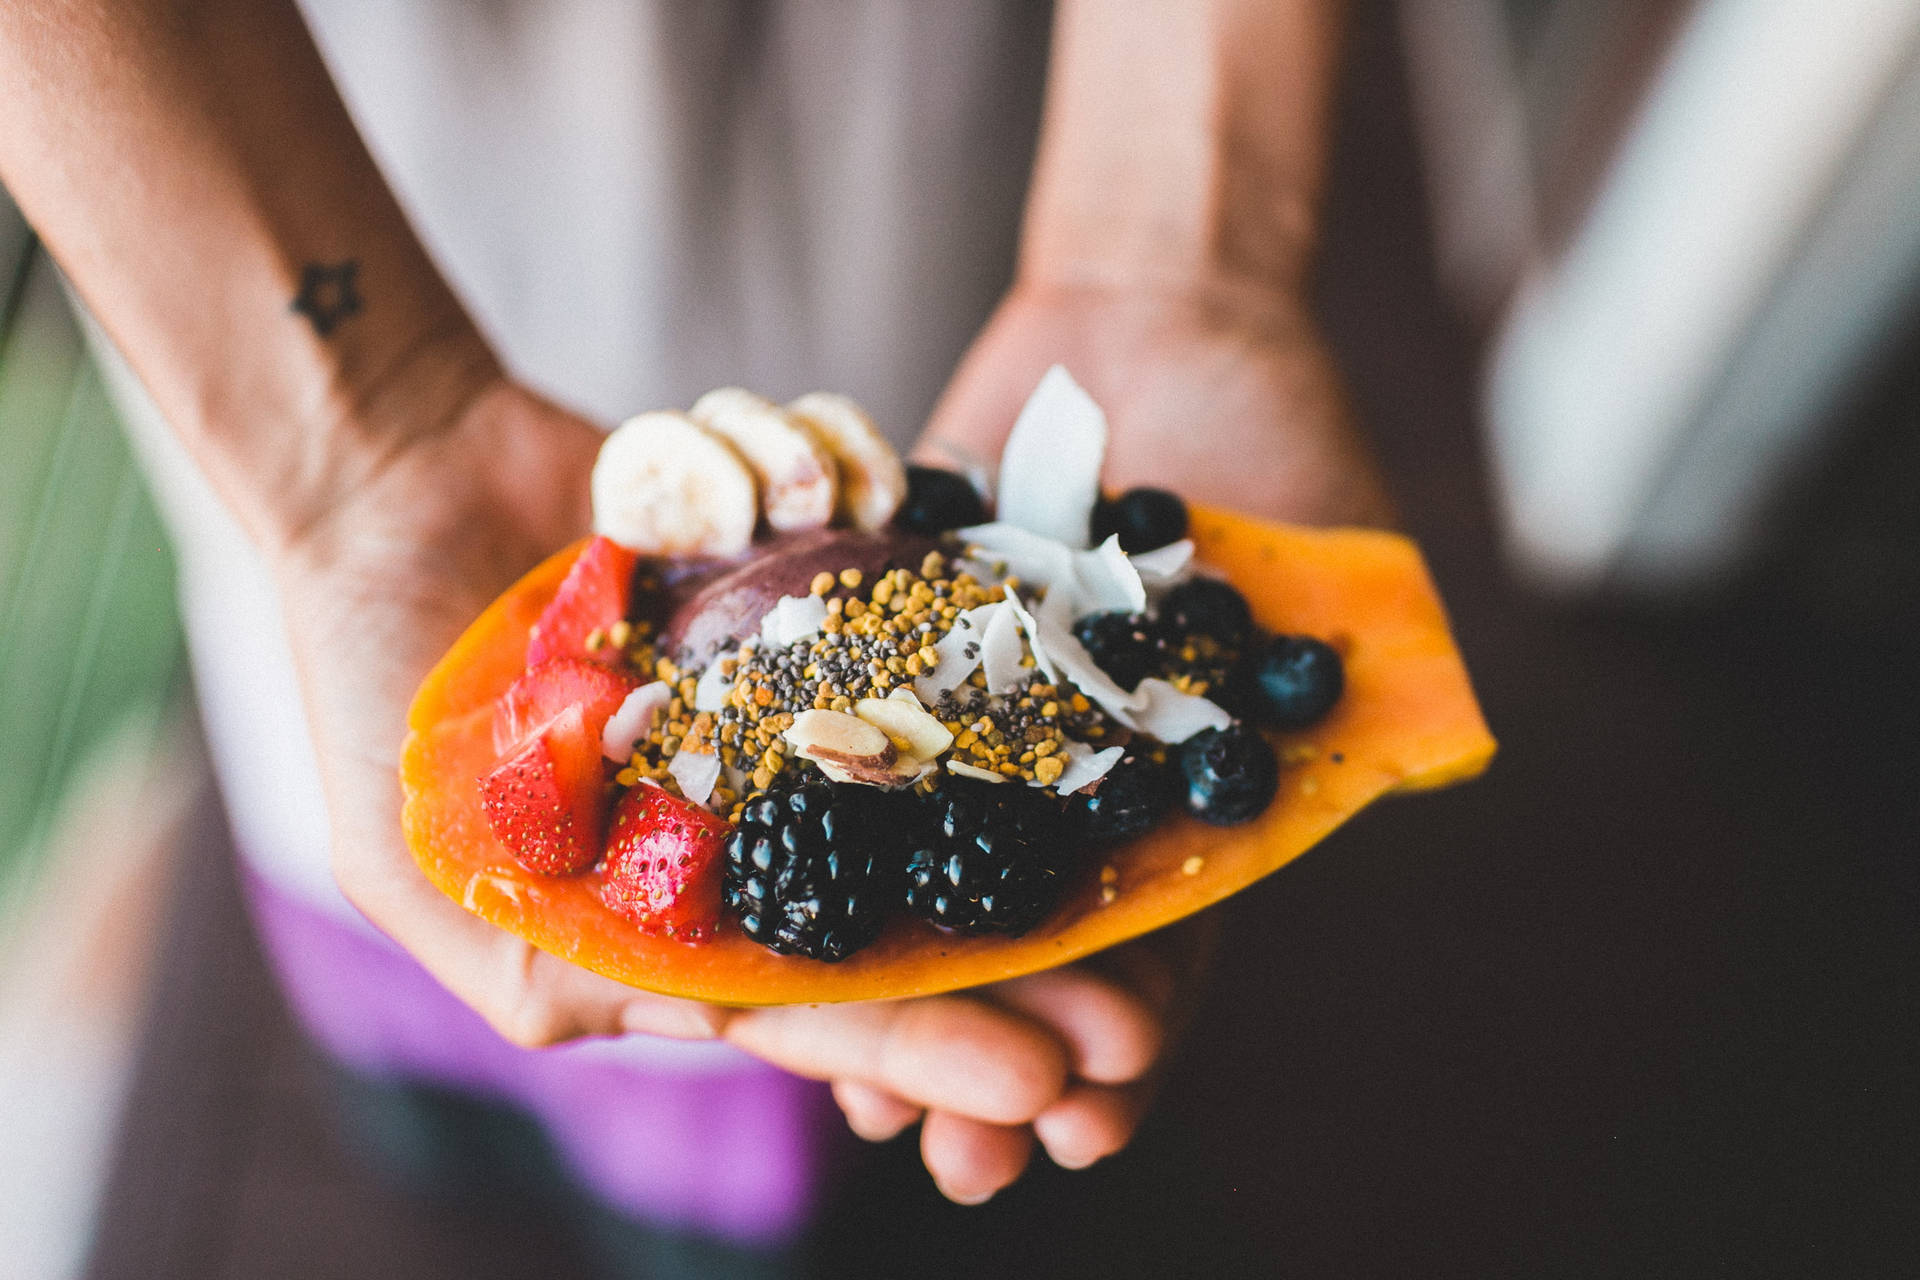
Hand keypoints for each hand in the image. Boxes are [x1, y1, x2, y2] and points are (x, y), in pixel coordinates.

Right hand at [270, 373, 1201, 1203]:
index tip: (1034, 1084)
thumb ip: (530, 963)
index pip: (813, 999)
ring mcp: (791, 706)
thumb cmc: (368, 670)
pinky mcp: (815, 597)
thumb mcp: (411, 856)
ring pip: (939, 780)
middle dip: (1019, 978)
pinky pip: (915, 633)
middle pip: (907, 912)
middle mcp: (750, 815)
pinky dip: (987, 664)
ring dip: (1039, 838)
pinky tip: (1088, 713)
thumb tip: (685, 1027)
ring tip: (1155, 881)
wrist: (392, 470)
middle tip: (1136, 1029)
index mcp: (669, 904)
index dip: (919, 1043)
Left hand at [887, 275, 1395, 1196]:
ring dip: (898, 994)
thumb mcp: (1344, 556)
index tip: (1094, 1114)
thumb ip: (1363, 665)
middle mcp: (1076, 786)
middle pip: (1031, 947)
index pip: (1169, 942)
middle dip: (998, 1057)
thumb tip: (1425, 748)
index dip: (1130, 1032)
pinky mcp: (889, 662)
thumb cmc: (1278, 428)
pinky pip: (837, 769)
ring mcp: (978, 731)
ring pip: (924, 887)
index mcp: (1189, 800)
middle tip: (962, 1160)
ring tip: (858, 1102)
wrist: (1157, 316)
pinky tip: (767, 939)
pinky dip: (806, 852)